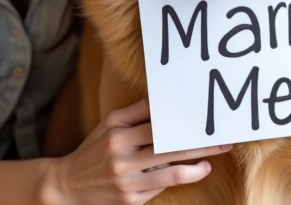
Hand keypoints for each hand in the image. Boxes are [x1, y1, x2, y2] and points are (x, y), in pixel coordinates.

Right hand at [46, 97, 231, 204]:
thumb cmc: (95, 150)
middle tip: (222, 140)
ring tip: (211, 159)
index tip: (203, 118)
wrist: (68, 186)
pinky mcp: (130, 200)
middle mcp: (121, 156)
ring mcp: (126, 180)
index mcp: (118, 133)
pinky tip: (197, 170)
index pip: (157, 124)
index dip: (182, 122)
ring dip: (195, 164)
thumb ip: (136, 112)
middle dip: (198, 143)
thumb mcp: (110, 125)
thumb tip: (160, 97)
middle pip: (168, 147)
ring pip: (170, 170)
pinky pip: (162, 185)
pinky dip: (181, 177)